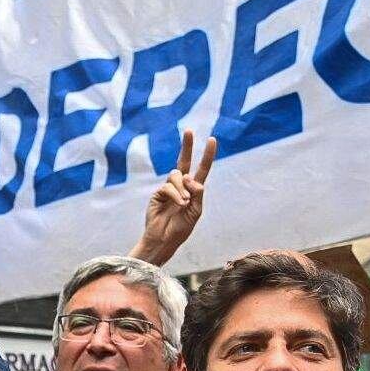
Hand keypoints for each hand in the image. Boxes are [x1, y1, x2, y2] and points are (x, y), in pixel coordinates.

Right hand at [131, 131, 216, 266]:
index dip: (206, 155)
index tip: (211, 140)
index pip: (201, 169)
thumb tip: (191, 178)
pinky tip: (178, 205)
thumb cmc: (181, 228)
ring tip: (184, 203)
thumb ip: (197, 194)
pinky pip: (168, 186)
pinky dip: (176, 195)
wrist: (164, 240)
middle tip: (189, 130)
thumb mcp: (196, 211)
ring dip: (182, 188)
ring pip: (176, 176)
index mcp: (193, 190)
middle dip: (187, 146)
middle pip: (184, 161)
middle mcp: (181, 186)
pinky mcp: (158, 193)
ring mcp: (168, 189)